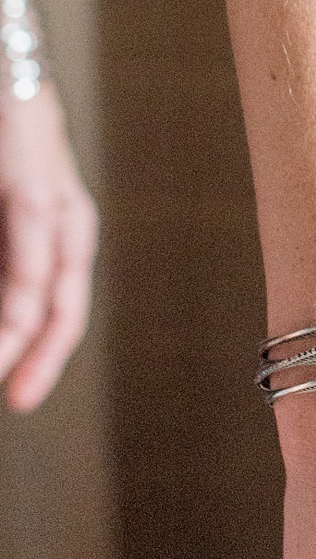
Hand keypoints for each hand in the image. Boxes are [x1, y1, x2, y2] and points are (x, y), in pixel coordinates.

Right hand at [0, 82, 97, 410]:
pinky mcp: (24, 157)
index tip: (21, 396)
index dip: (43, 353)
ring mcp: (44, 178)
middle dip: (40, 356)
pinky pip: (29, 230)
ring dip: (19, 331)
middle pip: (65, 298)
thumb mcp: (6, 190)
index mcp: (54, 214)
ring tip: (2, 371)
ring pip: (47, 274)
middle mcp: (60, 203)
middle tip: (19, 400)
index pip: (59, 300)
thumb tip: (3, 311)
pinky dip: (19, 283)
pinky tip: (11, 322)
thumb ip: (6, 247)